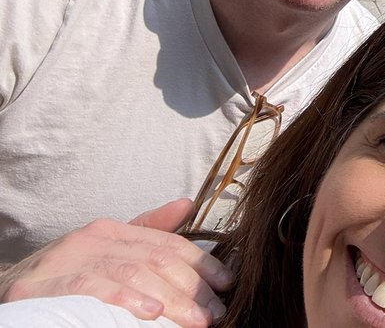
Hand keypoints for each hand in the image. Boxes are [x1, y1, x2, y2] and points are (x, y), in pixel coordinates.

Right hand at [0, 199, 232, 327]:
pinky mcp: (43, 287)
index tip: (227, 285)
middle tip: (215, 312)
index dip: (201, 264)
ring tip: (194, 318)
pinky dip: (123, 299)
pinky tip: (148, 312)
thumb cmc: (60, 279)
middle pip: (154, 259)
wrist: (2, 295)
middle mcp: (91, 239)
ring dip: (168, 299)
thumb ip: (145, 232)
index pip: (166, 244)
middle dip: (191, 287)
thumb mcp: (104, 253)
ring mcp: (66, 261)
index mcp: (110, 231)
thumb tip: (186, 204)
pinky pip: (91, 290)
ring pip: (130, 274)